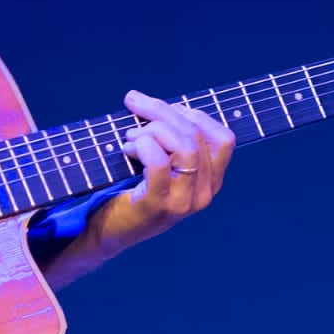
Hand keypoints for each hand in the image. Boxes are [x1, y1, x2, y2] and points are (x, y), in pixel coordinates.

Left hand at [90, 90, 236, 254]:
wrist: (110, 231)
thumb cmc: (134, 188)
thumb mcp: (165, 163)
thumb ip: (173, 138)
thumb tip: (155, 104)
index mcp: (212, 181)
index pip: (224, 140)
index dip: (196, 115)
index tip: (166, 109)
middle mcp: (205, 193)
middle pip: (196, 135)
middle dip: (162, 110)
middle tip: (133, 103)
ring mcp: (184, 202)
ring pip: (184, 146)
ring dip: (152, 129)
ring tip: (130, 136)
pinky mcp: (158, 206)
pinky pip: (158, 162)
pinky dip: (142, 145)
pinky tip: (127, 148)